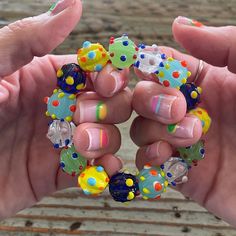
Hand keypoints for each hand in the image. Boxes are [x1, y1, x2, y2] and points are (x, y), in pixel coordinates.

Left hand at [0, 0, 130, 218]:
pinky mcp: (57, 172)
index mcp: (47, 78)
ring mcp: (61, 141)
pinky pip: (91, 169)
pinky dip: (104, 169)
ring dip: (104, 141)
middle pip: (109, 104)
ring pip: (105, 137)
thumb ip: (29, 38)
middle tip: (80, 118)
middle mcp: (60, 108)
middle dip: (107, 110)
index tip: (106, 84)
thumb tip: (73, 3)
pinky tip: (104, 168)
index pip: (96, 71)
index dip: (110, 75)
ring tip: (82, 146)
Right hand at [130, 16, 235, 225]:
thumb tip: (178, 25)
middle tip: (176, 108)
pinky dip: (151, 157)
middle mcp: (189, 111)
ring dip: (155, 130)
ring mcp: (182, 142)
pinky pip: (149, 161)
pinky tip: (167, 155)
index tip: (148, 67)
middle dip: (150, 99)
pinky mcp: (181, 171)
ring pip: (142, 129)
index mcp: (206, 84)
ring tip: (191, 136)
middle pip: (144, 98)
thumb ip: (221, 44)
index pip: (162, 68)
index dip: (150, 65)